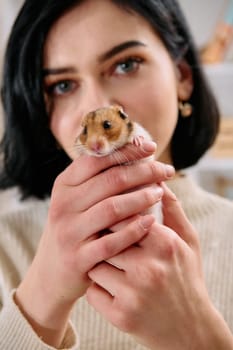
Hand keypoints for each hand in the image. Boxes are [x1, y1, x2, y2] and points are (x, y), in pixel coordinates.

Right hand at [15, 141, 173, 346]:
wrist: (51, 272)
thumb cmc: (73, 229)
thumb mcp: (75, 201)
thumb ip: (96, 180)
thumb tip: (132, 153)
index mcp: (64, 185)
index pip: (97, 159)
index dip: (126, 150)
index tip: (150, 146)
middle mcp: (64, 205)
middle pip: (110, 181)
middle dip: (144, 171)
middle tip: (166, 170)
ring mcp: (70, 232)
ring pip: (112, 208)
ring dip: (142, 198)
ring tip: (160, 192)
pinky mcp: (78, 258)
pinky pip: (112, 242)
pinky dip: (135, 230)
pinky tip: (152, 221)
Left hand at [87, 184, 232, 349]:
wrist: (190, 329)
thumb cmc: (187, 278)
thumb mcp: (188, 242)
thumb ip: (172, 209)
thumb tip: (156, 179)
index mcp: (165, 244)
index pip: (125, 215)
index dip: (115, 215)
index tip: (111, 215)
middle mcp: (148, 268)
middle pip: (106, 237)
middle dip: (103, 236)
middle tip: (105, 237)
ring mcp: (133, 293)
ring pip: (95, 263)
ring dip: (98, 262)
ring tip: (113, 266)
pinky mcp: (120, 316)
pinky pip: (92, 291)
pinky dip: (97, 288)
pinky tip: (113, 288)